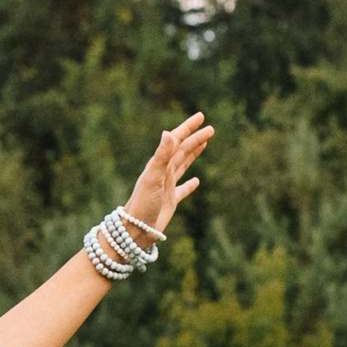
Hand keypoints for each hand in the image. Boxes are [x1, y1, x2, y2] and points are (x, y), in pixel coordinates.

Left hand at [125, 113, 211, 238]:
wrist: (135, 229)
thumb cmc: (142, 203)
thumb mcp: (154, 177)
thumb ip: (162, 156)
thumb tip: (169, 133)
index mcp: (159, 164)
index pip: (177, 141)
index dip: (188, 128)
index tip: (201, 116)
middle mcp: (163, 173)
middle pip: (183, 151)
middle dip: (196, 139)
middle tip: (211, 129)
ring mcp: (167, 186)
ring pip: (183, 165)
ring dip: (193, 154)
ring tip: (203, 144)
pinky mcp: (170, 201)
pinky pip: (182, 189)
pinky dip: (190, 184)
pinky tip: (196, 181)